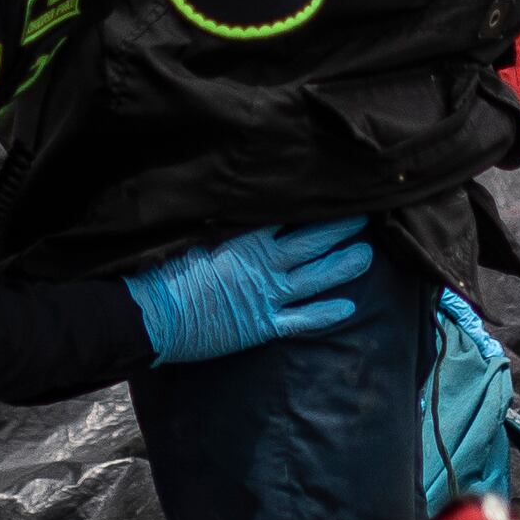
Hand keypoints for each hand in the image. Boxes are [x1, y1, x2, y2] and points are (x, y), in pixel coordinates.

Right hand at [131, 217, 378, 367]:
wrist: (153, 314)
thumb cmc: (165, 272)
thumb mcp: (193, 237)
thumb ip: (222, 226)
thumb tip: (235, 206)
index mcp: (245, 239)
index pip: (289, 217)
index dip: (314, 206)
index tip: (335, 193)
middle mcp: (263, 265)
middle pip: (311, 242)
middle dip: (340, 229)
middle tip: (367, 217)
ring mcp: (266, 296)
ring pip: (315, 278)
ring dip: (343, 265)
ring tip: (367, 255)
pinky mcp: (262, 325)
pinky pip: (302, 319)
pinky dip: (326, 314)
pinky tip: (349, 308)